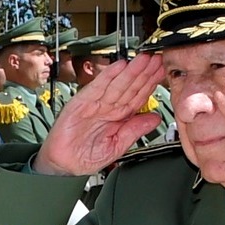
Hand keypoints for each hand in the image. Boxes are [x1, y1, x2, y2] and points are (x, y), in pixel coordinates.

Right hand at [33, 52, 163, 175]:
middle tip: (156, 59)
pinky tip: (119, 66)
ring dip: (130, 71)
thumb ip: (135, 131)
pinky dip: (107, 76)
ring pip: (116, 84)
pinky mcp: (80, 103)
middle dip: (143, 73)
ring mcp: (94, 104)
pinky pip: (96, 87)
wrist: (63, 165)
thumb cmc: (85, 157)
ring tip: (143, 59)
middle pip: (129, 87)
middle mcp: (108, 107)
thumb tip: (155, 119)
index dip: (150, 84)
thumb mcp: (117, 146)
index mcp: (118, 117)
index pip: (138, 97)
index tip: (161, 72)